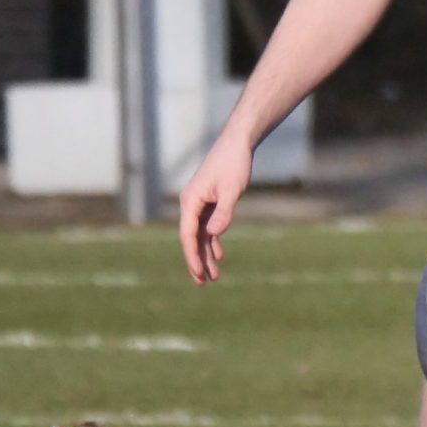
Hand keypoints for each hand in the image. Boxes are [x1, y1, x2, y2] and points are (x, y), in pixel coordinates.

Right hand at [177, 134, 253, 283]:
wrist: (238, 143)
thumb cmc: (234, 164)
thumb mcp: (233, 190)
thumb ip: (224, 212)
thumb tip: (213, 235)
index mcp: (190, 201)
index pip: (188, 235)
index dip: (192, 256)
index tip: (198, 274)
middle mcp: (191, 203)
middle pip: (191, 238)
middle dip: (197, 261)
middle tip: (204, 283)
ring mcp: (199, 203)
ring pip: (200, 234)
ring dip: (206, 254)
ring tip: (213, 276)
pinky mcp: (209, 201)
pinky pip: (207, 226)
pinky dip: (213, 240)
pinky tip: (218, 254)